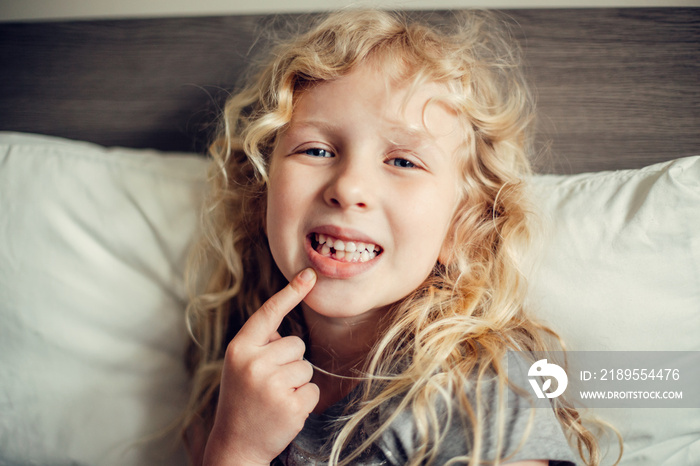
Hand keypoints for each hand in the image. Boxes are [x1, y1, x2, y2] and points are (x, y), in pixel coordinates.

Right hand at [203, 268, 319, 465]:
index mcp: (239, 349)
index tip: (309, 275)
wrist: (235, 445)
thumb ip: (260, 346)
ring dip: (297, 382)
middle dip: (290, 362)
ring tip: (274, 398)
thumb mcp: (239, 366)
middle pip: (296, 344)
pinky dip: (304, 401)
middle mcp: (254, 363)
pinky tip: (284, 412)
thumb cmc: (242, 400)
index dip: (290, 292)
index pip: (269, 313)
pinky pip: (313, 390)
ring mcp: (272, 385)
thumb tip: (288, 331)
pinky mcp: (291, 405)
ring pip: (306, 367)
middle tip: (269, 384)